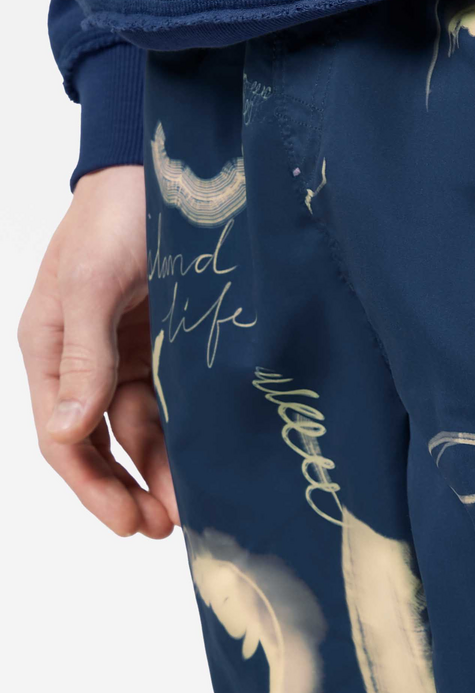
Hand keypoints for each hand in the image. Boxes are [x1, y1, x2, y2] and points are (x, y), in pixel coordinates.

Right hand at [19, 164, 177, 537]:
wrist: (169, 164)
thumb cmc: (117, 211)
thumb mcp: (93, 281)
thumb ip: (83, 354)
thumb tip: (69, 431)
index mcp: (49, 348)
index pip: (63, 436)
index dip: (92, 486)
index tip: (128, 522)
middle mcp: (85, 360)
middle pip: (103, 444)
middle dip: (129, 489)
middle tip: (166, 528)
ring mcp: (129, 355)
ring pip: (142, 431)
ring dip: (162, 471)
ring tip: (191, 509)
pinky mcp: (170, 346)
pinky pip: (175, 403)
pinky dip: (186, 435)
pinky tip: (207, 463)